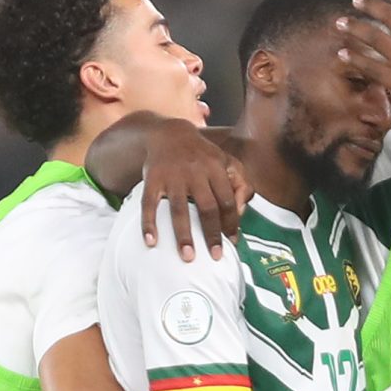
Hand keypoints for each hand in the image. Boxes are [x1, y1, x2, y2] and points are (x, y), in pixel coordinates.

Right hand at [139, 122, 250, 260]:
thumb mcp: (226, 161)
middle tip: (214, 256)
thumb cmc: (202, 155)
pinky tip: (151, 241)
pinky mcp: (153, 179)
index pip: (227, 201)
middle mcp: (195, 172)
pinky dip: (149, 223)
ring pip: (179, 209)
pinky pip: (149, 204)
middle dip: (212, 234)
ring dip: (183, 235)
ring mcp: (172, 176)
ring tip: (187, 256)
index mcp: (216, 168)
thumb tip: (242, 212)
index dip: (231, 223)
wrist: (169, 134)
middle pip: (207, 208)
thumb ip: (241, 184)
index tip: (232, 241)